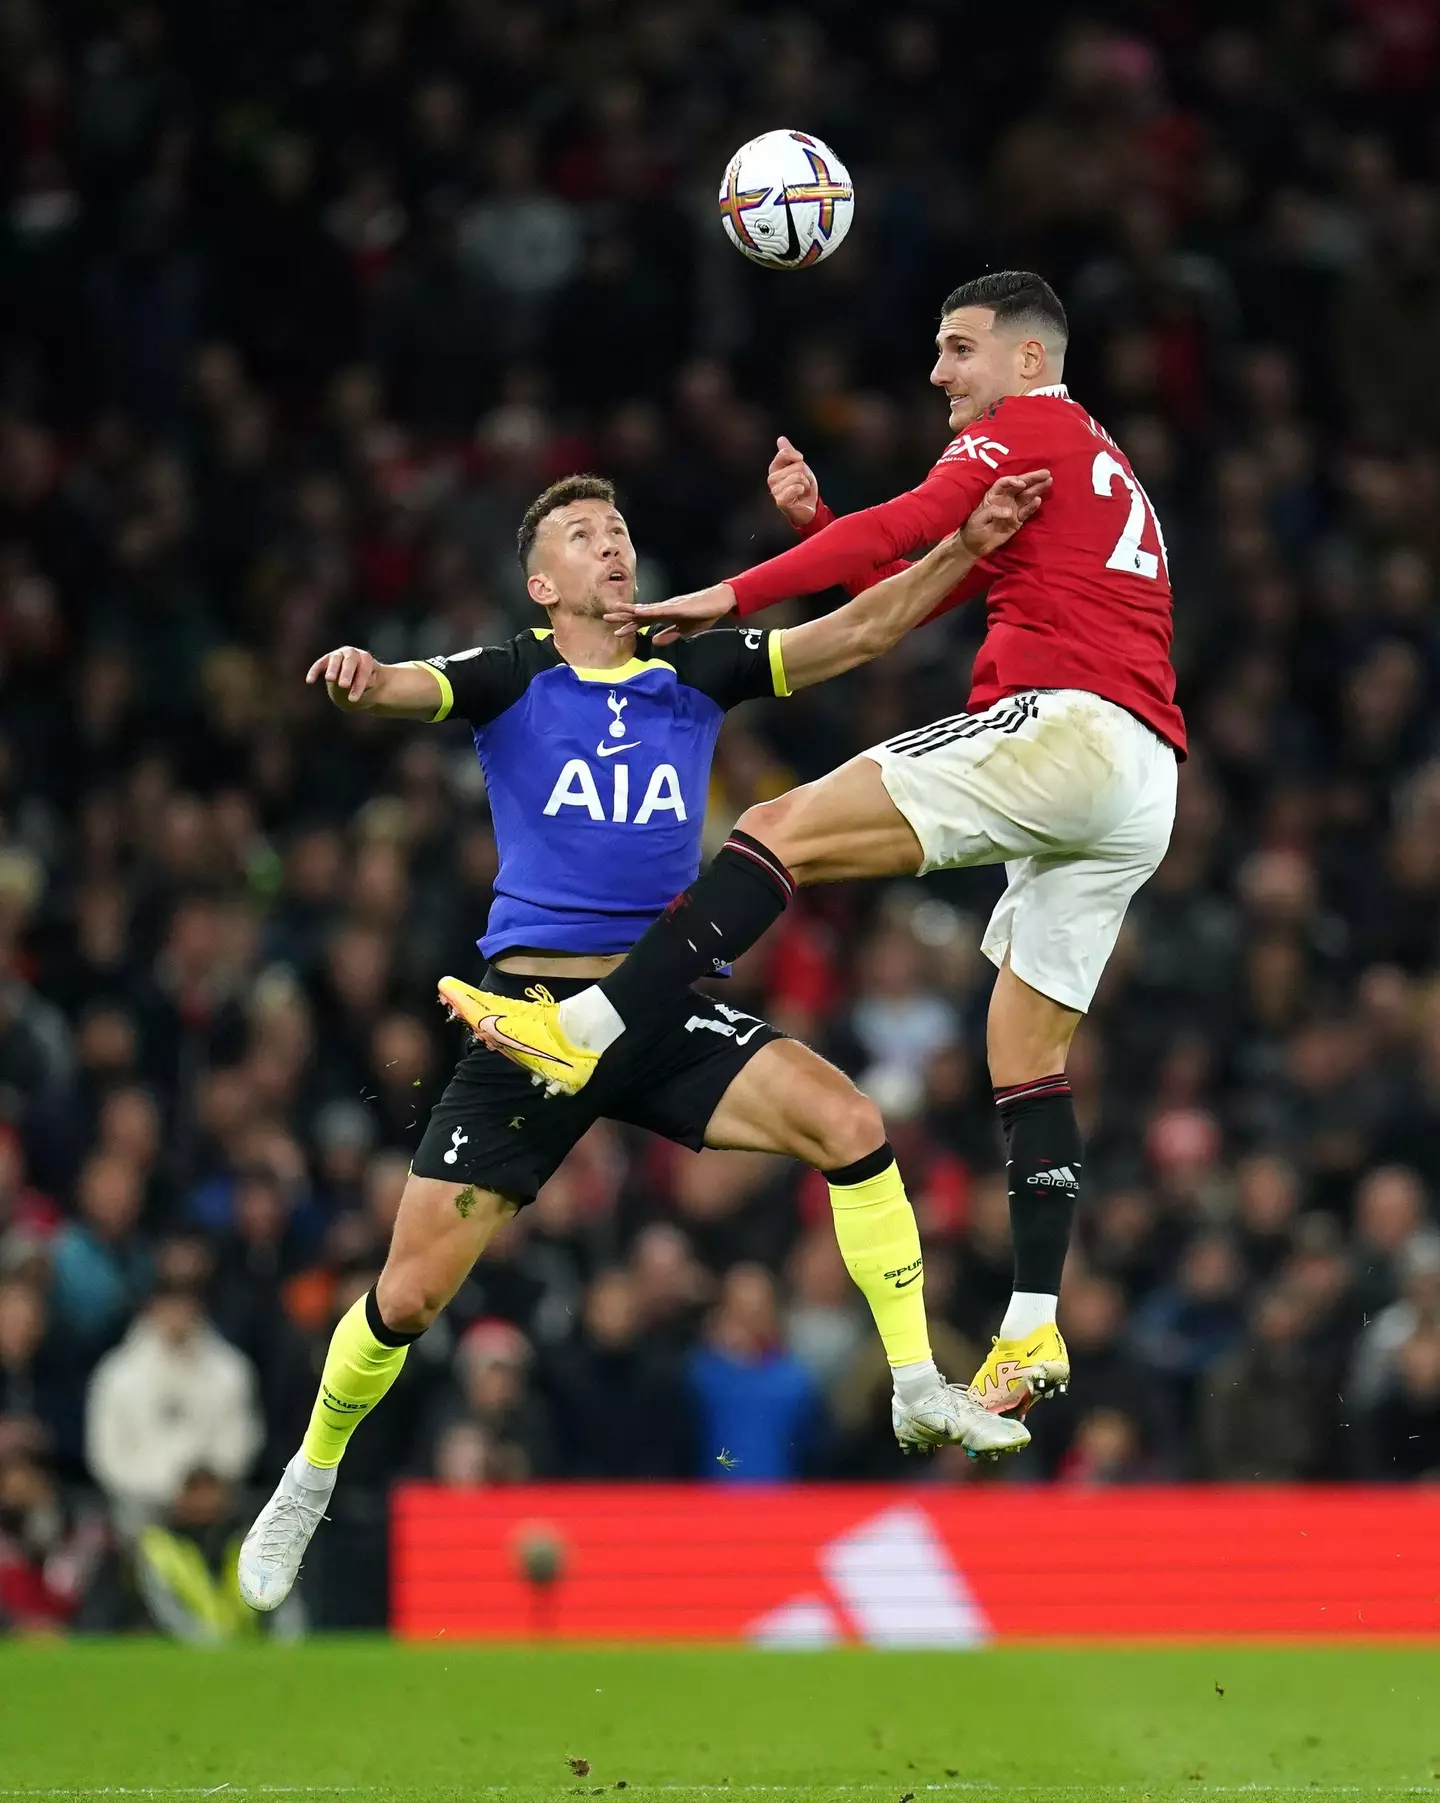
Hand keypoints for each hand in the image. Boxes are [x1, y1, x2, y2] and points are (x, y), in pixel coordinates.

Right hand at [306, 644, 378, 704]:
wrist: (354, 675)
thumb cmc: (363, 682)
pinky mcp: (326, 659)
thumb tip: (366, 683)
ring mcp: (339, 654)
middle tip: (344, 685)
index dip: (359, 685)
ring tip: (330, 679)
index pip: (364, 670)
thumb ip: (368, 684)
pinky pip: (320, 664)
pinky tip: (310, 681)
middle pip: (350, 661)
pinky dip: (314, 671)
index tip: (353, 699)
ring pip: (335, 659)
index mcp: (366, 659)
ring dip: (333, 669)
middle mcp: (352, 653)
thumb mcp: (368, 685)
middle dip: (347, 673)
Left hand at [604, 582, 737, 645]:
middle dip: (623, 616)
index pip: (644, 622)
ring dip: (631, 610)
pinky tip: (638, 612)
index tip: (616, 632)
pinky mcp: (678, 607)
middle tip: (605, 618)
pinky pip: (660, 610)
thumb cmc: (703, 614)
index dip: (630, 626)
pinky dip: (649, 612)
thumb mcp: (685, 630)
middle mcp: (664, 608)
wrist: (720, 602)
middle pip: (640, 613)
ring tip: (616, 610)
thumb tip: (654, 641)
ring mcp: (670, 606)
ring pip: (646, 609)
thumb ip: (669, 635)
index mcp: (665, 615)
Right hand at [767, 435, 817, 528]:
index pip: (784, 453)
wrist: (809, 506)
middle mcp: (772, 478)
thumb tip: (781, 438)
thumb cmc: (803, 485)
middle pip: (797, 466)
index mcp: (775, 468)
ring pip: (798, 476)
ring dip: (805, 483)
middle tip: (803, 483)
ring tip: (802, 490)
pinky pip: (795, 488)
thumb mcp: (799, 466)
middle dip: (806, 474)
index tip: (800, 462)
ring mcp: (775, 490)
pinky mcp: (780, 501)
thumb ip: (789, 453)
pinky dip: (802, 490)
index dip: (797, 456)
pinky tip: (800, 495)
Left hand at [959, 469, 1050, 558]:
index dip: (1013, 481)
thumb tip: (1009, 512)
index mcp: (994, 495)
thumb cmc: (974, 528)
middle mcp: (1005, 498)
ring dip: (1037, 488)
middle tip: (1046, 473)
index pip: (1004, 483)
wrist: (976, 544)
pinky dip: (1032, 506)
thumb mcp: (979, 519)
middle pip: (1020, 486)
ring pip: (1027, 496)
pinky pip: (1026, 511)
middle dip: (1032, 478)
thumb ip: (992, 512)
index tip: (1021, 483)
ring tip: (1049, 481)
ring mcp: (1013, 508)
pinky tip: (1039, 500)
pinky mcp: (1017, 520)